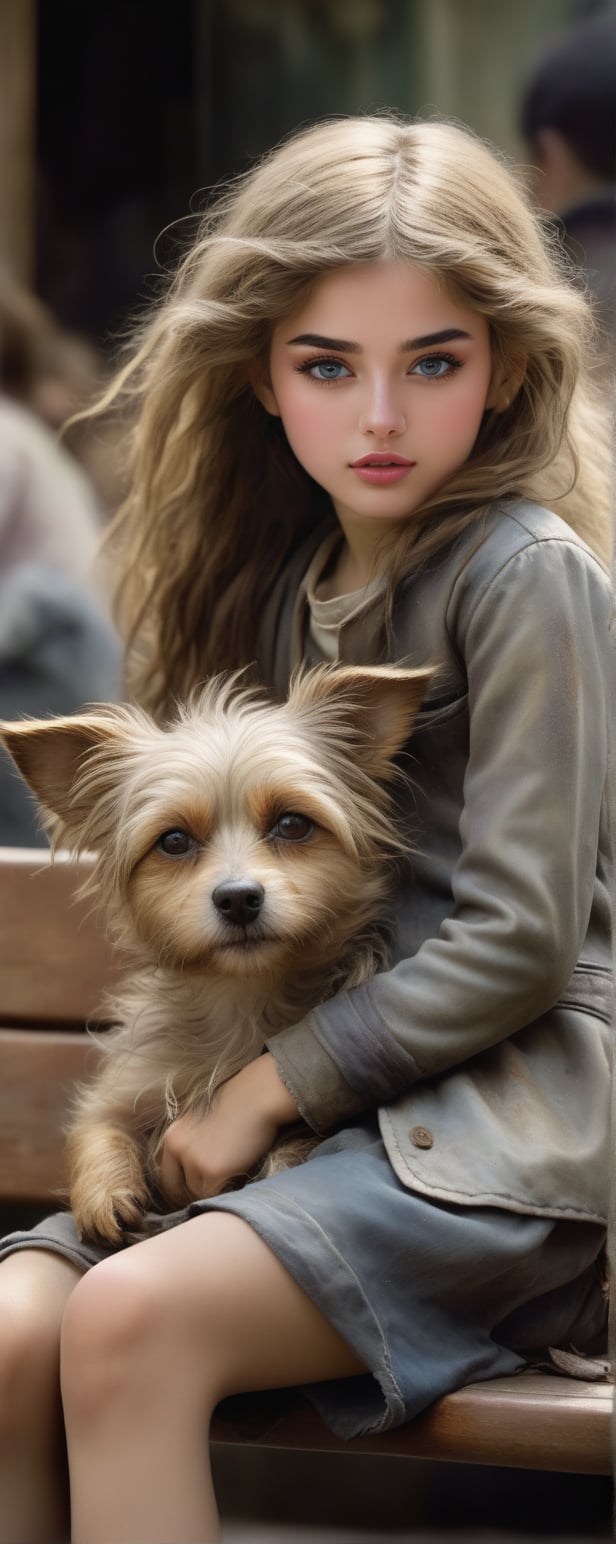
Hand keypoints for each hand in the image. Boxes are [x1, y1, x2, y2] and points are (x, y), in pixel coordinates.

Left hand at [157, 1053, 298, 1203]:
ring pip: (197, 1192)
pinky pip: (215, 1194)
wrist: (259, 1096)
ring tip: (230, 1173)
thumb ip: (189, 1143)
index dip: (179, 1184)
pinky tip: (237, 1174)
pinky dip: (225, 1190)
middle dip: (190, 1192)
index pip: (165, 1173)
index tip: (191, 1188)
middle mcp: (177, 1149)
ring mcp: (194, 1160)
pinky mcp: (213, 1171)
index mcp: (172, 1136)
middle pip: (176, 1187)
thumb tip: (189, 1169)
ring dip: (212, 1189)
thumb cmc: (237, 1104)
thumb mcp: (201, 1120)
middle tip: (210, 1189)